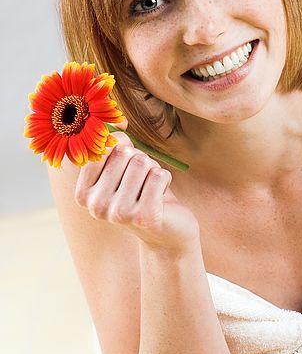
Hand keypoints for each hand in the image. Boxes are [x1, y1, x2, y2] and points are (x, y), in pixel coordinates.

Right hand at [74, 131, 199, 255]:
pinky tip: (161, 197)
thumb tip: (119, 122)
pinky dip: (165, 179)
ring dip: (153, 170)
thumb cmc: (142, 192)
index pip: (102, 147)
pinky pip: (159, 175)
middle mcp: (95, 205)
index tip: (126, 165)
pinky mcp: (144, 216)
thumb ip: (115, 144)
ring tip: (151, 189)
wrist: (166, 231)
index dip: (122, 148)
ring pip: (142, 161)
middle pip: (124, 152)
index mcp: (83, 193)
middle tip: (141, 182)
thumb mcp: (123, 167)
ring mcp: (118, 213)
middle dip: (140, 160)